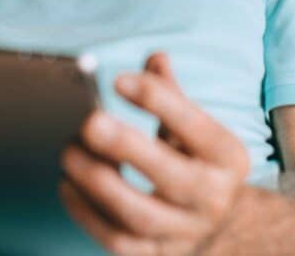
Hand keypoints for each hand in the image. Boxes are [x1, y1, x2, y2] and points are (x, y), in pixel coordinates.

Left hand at [60, 52, 249, 255]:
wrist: (224, 225)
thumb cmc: (198, 163)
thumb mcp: (195, 127)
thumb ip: (172, 94)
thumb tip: (155, 57)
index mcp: (226, 156)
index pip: (193, 125)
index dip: (157, 100)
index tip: (118, 80)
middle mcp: (212, 197)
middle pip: (169, 175)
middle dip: (124, 146)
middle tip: (87, 121)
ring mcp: (185, 232)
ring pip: (138, 213)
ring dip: (97, 182)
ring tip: (70, 152)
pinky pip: (118, 241)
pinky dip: (87, 215)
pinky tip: (68, 185)